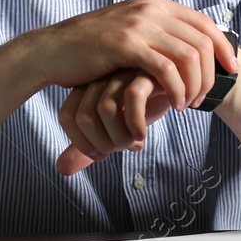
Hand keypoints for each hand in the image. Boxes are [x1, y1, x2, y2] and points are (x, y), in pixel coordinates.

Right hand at [18, 0, 237, 112]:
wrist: (53, 50)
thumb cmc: (93, 49)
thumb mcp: (131, 32)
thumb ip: (158, 34)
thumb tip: (190, 48)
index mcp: (155, 3)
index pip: (205, 22)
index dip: (223, 47)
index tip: (232, 71)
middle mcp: (151, 8)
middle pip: (202, 41)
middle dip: (210, 73)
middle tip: (203, 98)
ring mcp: (138, 24)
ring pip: (189, 55)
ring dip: (195, 85)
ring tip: (188, 105)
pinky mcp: (125, 45)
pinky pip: (166, 68)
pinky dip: (177, 89)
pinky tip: (173, 104)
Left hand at [56, 69, 174, 175]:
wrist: (179, 86)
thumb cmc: (144, 106)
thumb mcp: (115, 130)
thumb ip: (90, 148)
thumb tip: (62, 169)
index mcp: (89, 88)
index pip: (68, 116)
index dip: (82, 143)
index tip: (103, 155)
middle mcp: (102, 79)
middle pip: (85, 116)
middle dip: (105, 144)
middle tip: (124, 149)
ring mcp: (123, 73)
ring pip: (106, 107)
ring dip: (122, 136)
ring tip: (138, 141)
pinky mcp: (146, 71)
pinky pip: (133, 96)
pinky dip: (138, 122)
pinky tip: (147, 132)